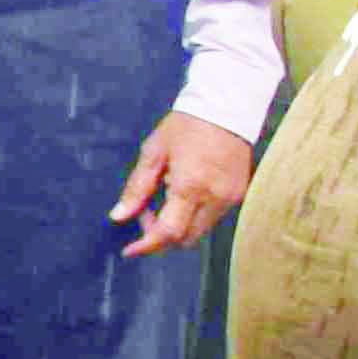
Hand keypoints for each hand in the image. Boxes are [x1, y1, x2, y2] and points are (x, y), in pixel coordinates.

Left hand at [112, 108, 254, 257]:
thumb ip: (136, 188)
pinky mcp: (239, 194)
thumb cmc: (185, 126)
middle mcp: (214, 198)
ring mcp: (231, 198)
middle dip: (160, 236)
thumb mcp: (153, 153)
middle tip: (144, 212)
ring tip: (162, 198)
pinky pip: (213, 218)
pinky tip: (182, 194)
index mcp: (190, 186)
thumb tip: (118, 216)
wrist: (226, 108)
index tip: (130, 251)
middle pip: (185, 239)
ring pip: (200, 231)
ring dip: (177, 226)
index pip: (168, 232)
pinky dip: (193, 216)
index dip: (147, 246)